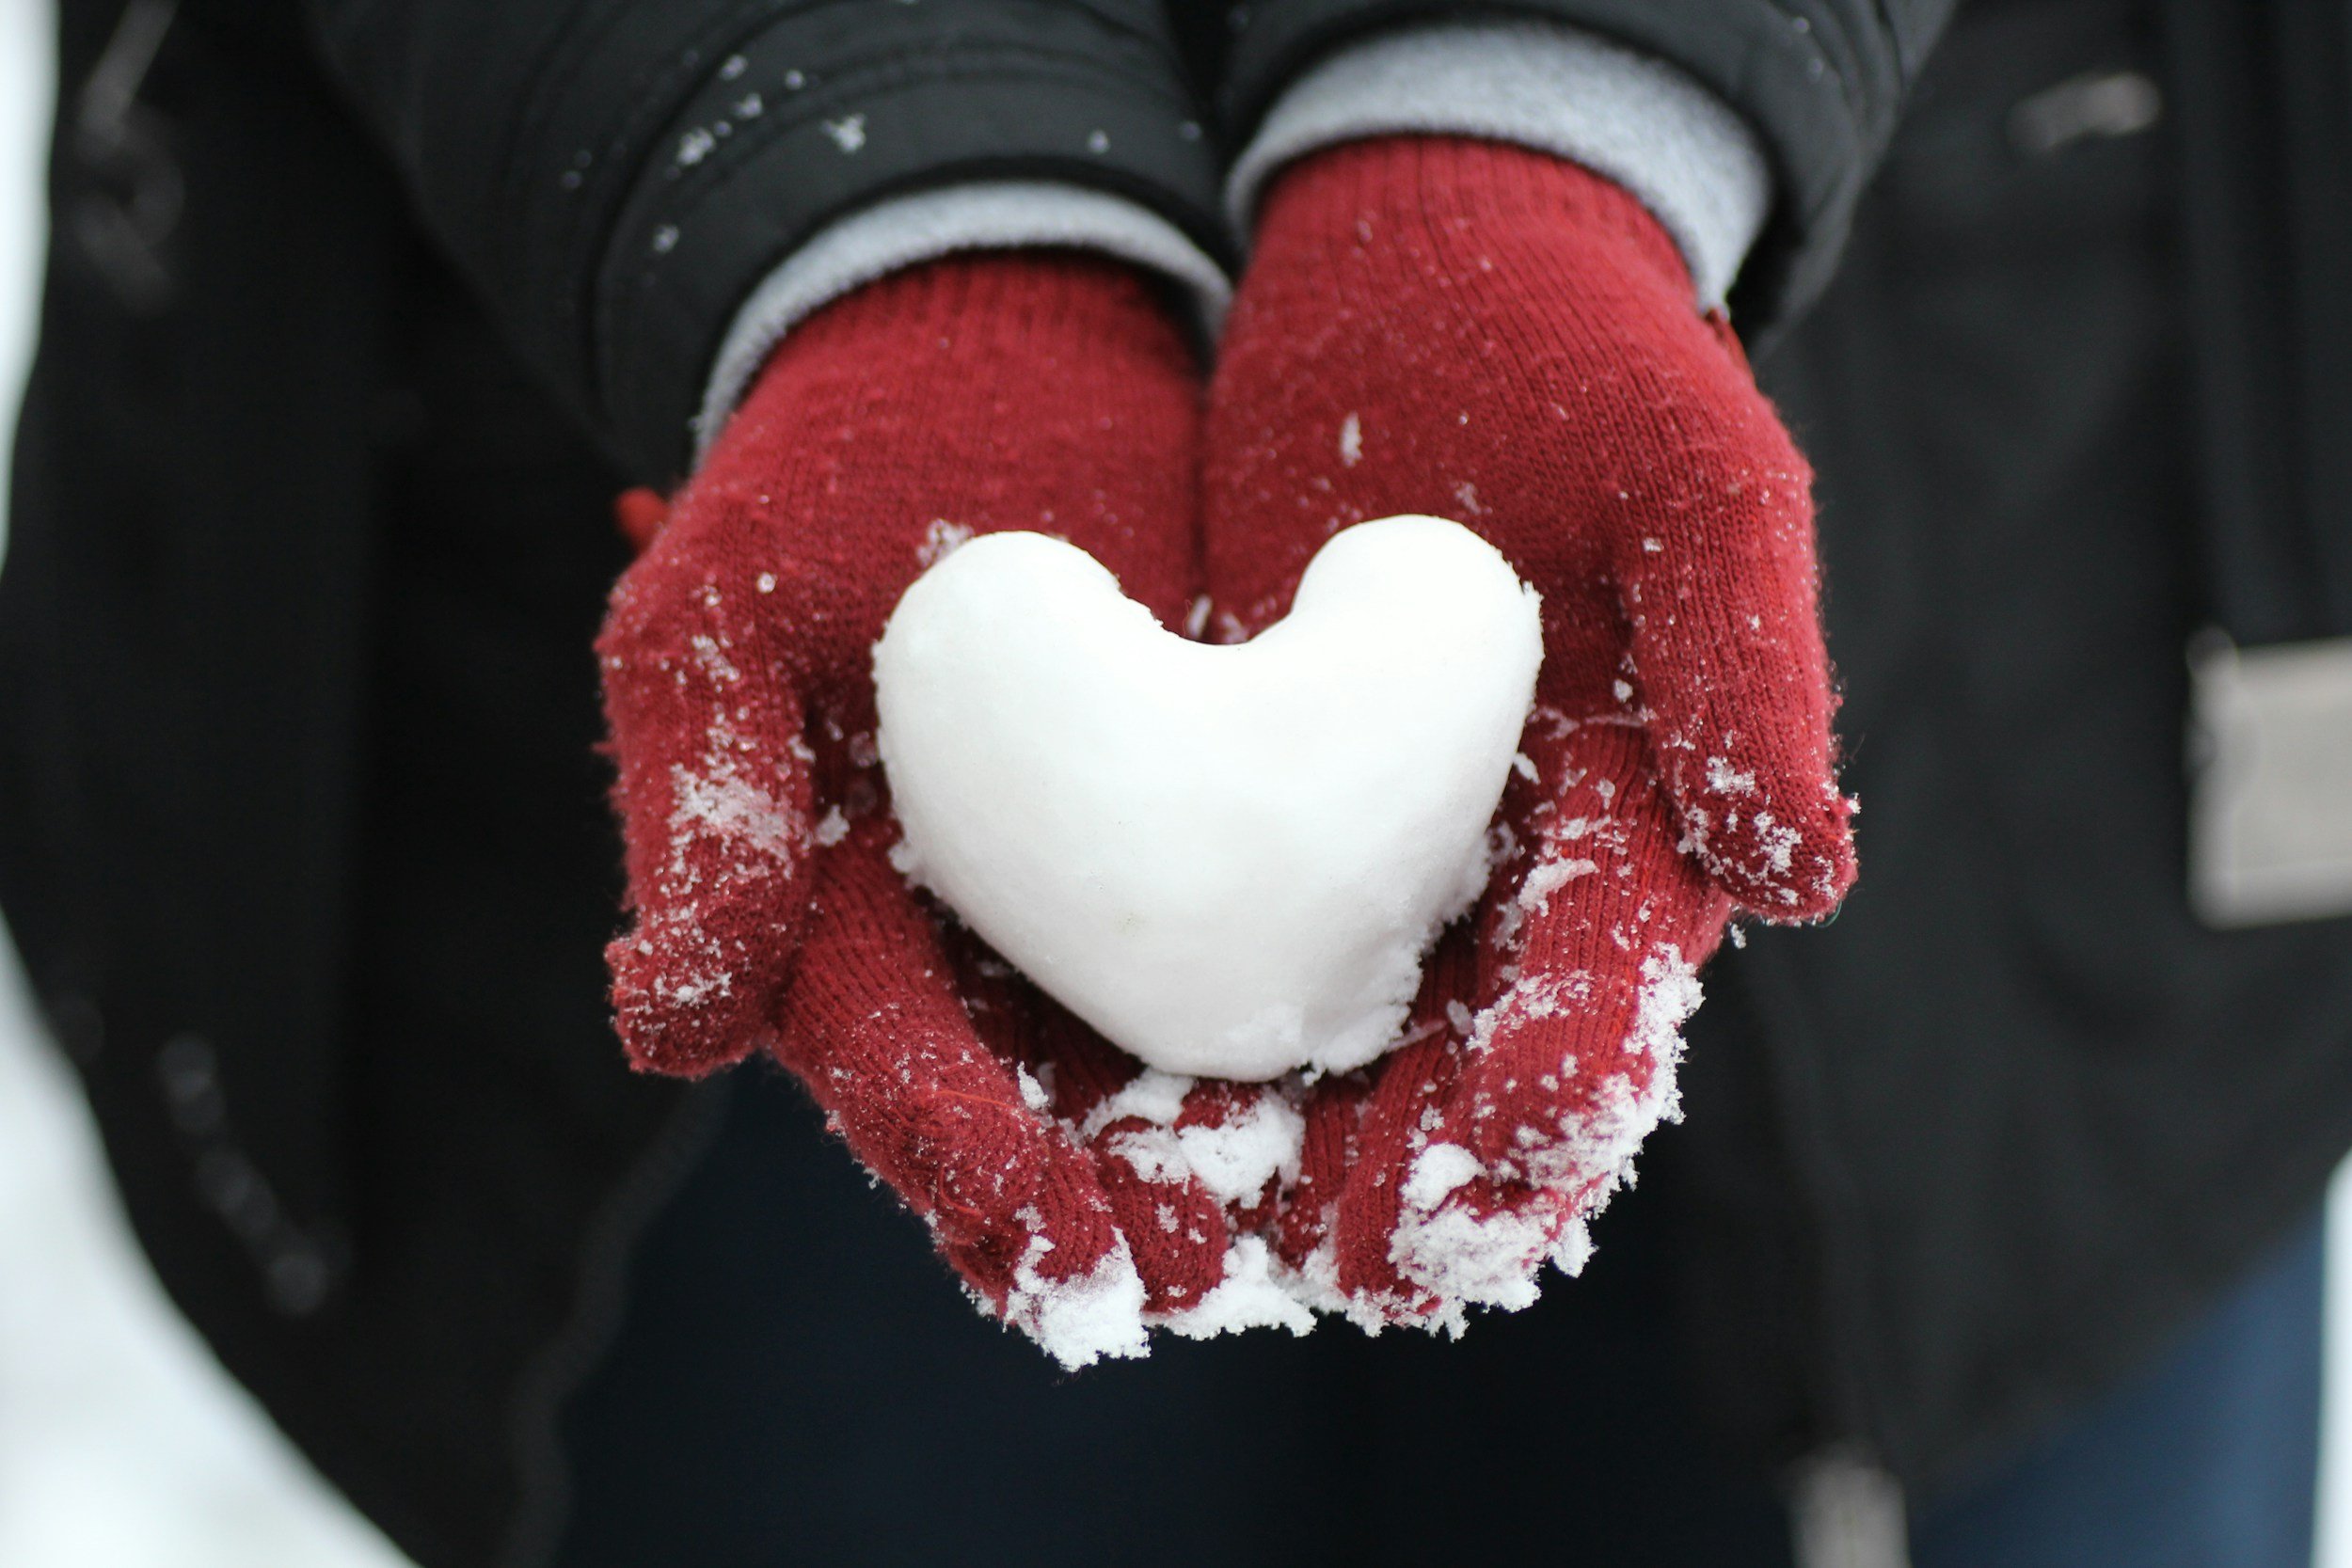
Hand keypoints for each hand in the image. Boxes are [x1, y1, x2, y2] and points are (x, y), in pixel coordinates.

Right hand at [598, 255, 1289, 1362]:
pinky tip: (1445, 1070)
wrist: (995, 335)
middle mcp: (996, 943)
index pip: (906, 1070)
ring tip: (1356, 1241)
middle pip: (1066, 1114)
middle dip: (1141, 1208)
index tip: (1053, 1251)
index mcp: (850, 925)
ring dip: (1273, 1156)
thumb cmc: (825, 476)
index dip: (970, 1163)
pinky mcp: (1259, 809)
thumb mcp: (729, 617)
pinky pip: (1315, 923)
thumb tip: (659, 1031)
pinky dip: (1370, 1002)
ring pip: (1199, 1054)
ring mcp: (1131, 886)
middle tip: (1217, 1286)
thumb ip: (711, 817)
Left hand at [1204, 138, 1855, 1329]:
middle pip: (1454, 1075)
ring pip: (1317, 1047)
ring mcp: (1358, 855)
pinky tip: (1083, 1107)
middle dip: (1402, 1183)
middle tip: (1335, 1267)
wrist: (1429, 270)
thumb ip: (1748, 664)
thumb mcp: (1693, 481)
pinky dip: (1151, 1032)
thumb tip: (1808, 881)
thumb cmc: (1593, 365)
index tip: (1491, 1177)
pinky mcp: (1234, 808)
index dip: (1551, 1096)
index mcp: (1630, 835)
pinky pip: (1192, 940)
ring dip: (1263, 1158)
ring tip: (1194, 1252)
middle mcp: (1495, 882)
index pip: (1603, 1003)